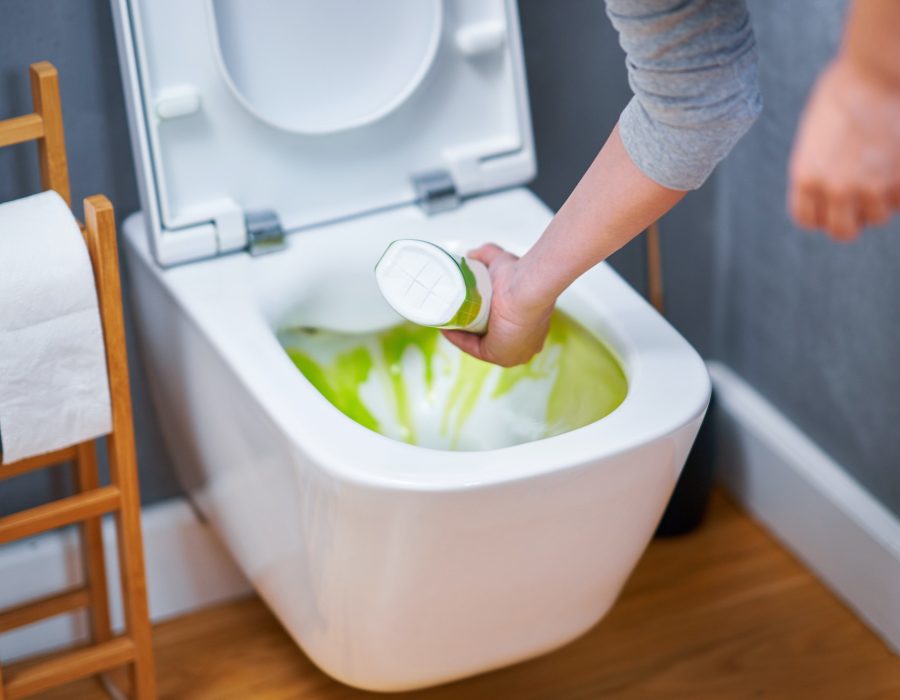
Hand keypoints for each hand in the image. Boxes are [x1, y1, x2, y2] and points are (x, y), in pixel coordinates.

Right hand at [442, 244, 554, 366]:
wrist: (525, 288)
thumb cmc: (521, 276)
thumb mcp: (502, 262)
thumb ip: (489, 254)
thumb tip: (473, 254)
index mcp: (531, 323)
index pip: (500, 324)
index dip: (478, 314)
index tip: (461, 305)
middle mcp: (524, 341)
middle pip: (489, 335)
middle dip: (468, 324)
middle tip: (451, 311)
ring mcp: (513, 351)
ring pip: (480, 342)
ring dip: (461, 332)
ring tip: (445, 317)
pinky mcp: (500, 356)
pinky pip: (474, 349)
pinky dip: (458, 339)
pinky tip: (445, 328)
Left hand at [788, 57, 899, 240]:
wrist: (876, 71)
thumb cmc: (843, 92)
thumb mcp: (814, 134)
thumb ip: (817, 166)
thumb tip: (828, 189)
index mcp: (805, 176)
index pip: (807, 220)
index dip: (820, 213)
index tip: (830, 202)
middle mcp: (834, 188)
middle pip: (842, 231)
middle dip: (851, 218)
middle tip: (859, 199)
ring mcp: (870, 186)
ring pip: (876, 217)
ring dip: (879, 201)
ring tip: (880, 173)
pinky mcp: (899, 179)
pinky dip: (899, 189)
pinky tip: (895, 165)